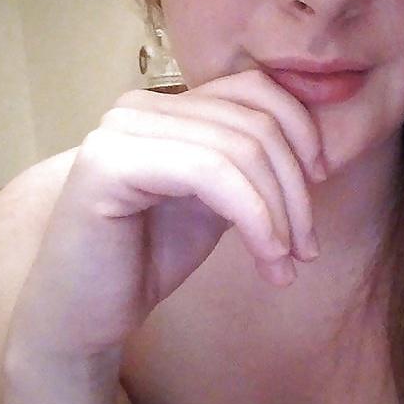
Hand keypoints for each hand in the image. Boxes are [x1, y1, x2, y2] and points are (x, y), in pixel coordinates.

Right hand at [7, 69, 327, 360]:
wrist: (84, 314)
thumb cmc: (149, 259)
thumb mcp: (217, 203)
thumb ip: (249, 168)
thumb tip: (312, 153)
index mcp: (169, 107)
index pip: (255, 89)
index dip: (301, 131)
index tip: (319, 181)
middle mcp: (141, 106)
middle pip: (255, 123)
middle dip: (295, 190)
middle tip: (307, 249)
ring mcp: (121, 128)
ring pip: (239, 150)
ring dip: (280, 213)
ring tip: (287, 263)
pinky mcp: (109, 162)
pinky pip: (209, 174)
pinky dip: (254, 217)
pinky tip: (269, 258)